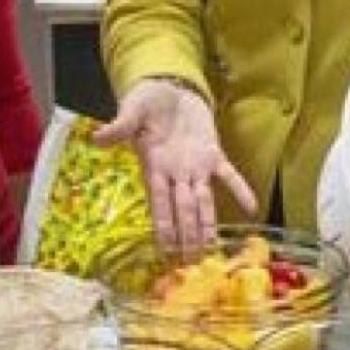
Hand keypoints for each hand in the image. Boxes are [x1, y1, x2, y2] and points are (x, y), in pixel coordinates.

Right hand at [95, 77, 256, 252]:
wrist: (169, 88)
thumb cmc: (146, 103)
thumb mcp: (131, 111)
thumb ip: (119, 126)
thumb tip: (96, 137)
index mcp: (155, 167)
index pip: (160, 202)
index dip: (164, 225)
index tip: (165, 249)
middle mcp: (176, 174)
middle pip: (184, 209)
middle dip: (188, 234)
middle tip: (193, 260)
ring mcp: (196, 167)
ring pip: (204, 201)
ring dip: (208, 224)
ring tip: (213, 247)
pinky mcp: (213, 154)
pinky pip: (229, 176)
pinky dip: (240, 190)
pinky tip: (252, 208)